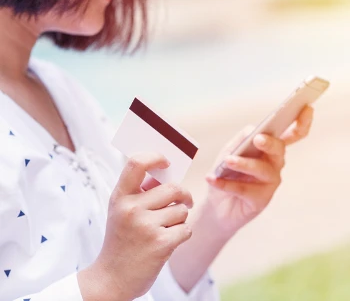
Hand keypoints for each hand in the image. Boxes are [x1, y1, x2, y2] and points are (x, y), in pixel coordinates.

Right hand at [78, 153, 192, 300]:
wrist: (112, 278)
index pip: (136, 164)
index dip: (155, 157)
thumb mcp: (122, 211)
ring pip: (182, 209)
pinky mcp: (161, 244)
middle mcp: (131, 208)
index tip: (166, 161)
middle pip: (173, 188)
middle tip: (185, 200)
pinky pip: (186, 228)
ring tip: (166, 228)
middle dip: (183, 195)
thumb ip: (141, 192)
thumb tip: (168, 173)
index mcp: (120, 197)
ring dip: (180, 218)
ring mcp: (146, 226)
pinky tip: (169, 241)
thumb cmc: (122, 239)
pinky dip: (182, 234)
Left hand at [205, 106, 313, 237]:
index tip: (306, 108)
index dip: (301, 123)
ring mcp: (270, 183)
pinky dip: (226, 183)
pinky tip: (213, 179)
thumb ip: (240, 141)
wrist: (216, 204)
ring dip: (244, 164)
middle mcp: (274, 164)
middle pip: (279, 150)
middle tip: (258, 139)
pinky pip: (245, 189)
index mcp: (269, 149)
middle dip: (270, 143)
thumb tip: (252, 131)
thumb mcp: (228, 152)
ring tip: (227, 160)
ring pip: (263, 170)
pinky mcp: (261, 200)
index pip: (290, 135)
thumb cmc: (225, 173)